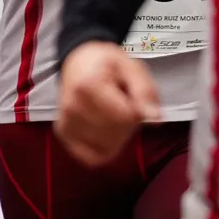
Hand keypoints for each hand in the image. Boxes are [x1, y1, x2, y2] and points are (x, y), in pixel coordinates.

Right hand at [54, 41, 162, 165]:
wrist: (79, 62)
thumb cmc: (107, 64)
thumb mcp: (132, 67)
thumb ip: (145, 92)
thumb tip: (155, 118)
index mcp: (88, 86)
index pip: (125, 118)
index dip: (138, 111)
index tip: (133, 98)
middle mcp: (72, 107)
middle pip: (116, 134)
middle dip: (129, 123)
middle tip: (122, 104)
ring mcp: (66, 122)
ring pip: (107, 147)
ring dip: (118, 135)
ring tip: (112, 113)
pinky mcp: (64, 134)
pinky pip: (92, 156)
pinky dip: (105, 148)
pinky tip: (106, 132)